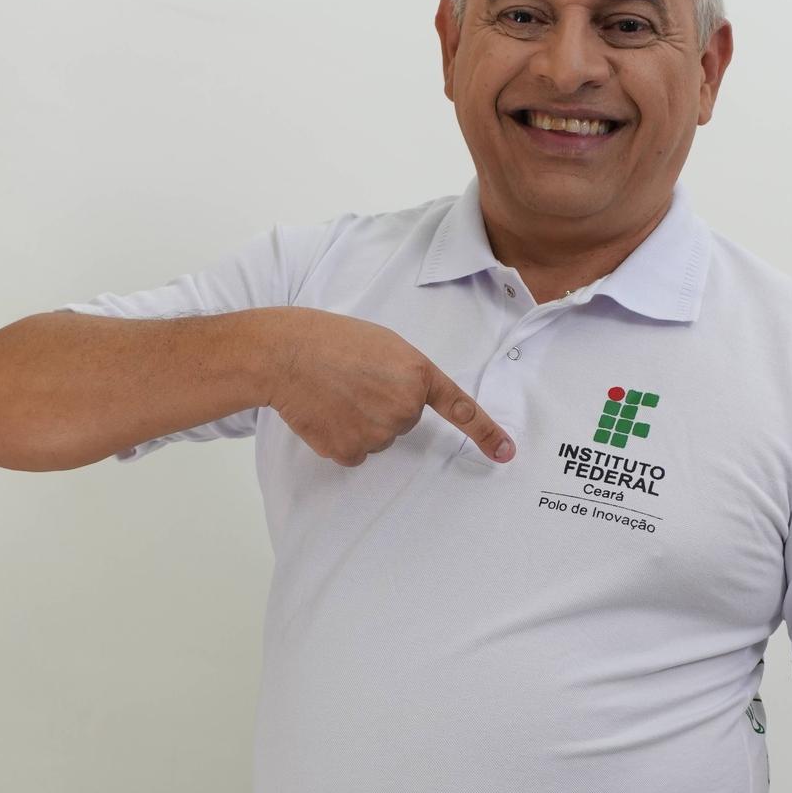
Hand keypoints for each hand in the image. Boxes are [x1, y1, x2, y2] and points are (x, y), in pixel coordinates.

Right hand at [266, 308, 515, 466]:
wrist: (285, 354)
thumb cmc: (330, 340)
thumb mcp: (383, 344)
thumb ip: (406, 374)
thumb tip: (404, 404)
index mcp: (417, 374)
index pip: (460, 408)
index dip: (485, 432)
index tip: (505, 452)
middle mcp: (405, 408)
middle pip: (404, 421)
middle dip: (382, 405)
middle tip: (353, 380)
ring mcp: (379, 433)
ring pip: (378, 437)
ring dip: (359, 421)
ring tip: (334, 392)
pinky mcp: (351, 451)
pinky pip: (355, 452)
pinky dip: (340, 438)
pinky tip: (324, 414)